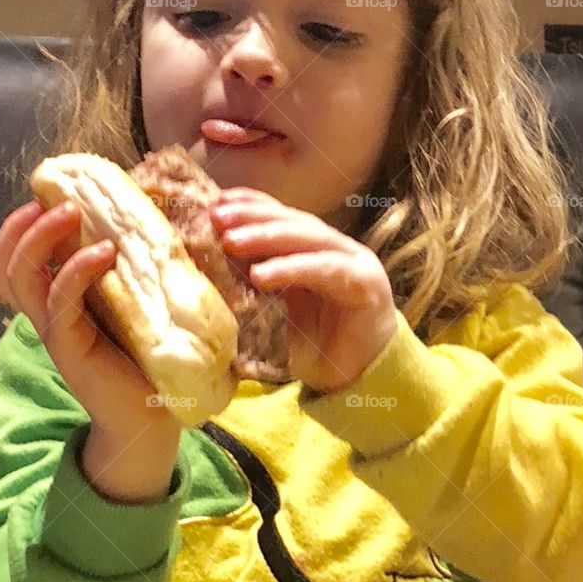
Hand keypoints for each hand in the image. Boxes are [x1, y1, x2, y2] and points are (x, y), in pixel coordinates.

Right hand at [0, 199, 180, 440]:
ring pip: (23, 279)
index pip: (10, 265)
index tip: (42, 201)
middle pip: (7, 268)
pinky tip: (102, 253)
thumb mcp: (127, 306)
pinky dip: (75, 271)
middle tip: (59, 203)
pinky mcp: (72, 349)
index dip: (14, 232)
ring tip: (71, 213)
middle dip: (23, 228)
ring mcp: (56, 334)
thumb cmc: (145, 358)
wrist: (153, 418)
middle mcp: (47, 318)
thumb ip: (119, 274)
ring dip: (42, 239)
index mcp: (55, 306)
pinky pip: (62, 303)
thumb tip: (137, 223)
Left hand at [210, 187, 398, 394]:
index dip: (252, 205)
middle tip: (217, 217)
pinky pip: (323, 270)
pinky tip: (260, 274)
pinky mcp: (365, 285)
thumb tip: (221, 250)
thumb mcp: (286, 302)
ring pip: (308, 239)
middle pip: (294, 222)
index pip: (285, 216)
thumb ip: (266, 274)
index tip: (217, 203)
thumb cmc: (321, 344)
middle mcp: (339, 249)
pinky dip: (290, 268)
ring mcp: (355, 263)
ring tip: (231, 242)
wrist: (360, 379)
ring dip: (267, 237)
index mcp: (320, 249)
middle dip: (254, 217)